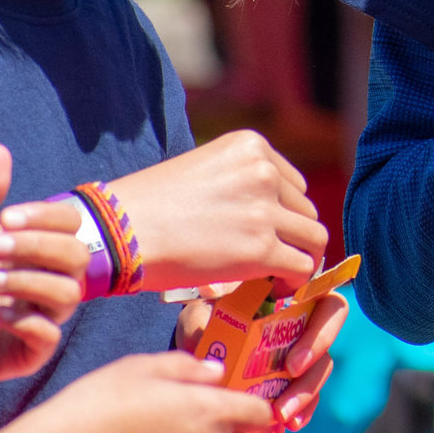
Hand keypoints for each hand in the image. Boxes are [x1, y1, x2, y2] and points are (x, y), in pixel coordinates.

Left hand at [0, 146, 88, 389]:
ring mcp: (34, 317)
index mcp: (29, 247)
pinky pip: (49, 337)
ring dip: (30, 281)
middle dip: (37, 248)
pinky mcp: (21, 354)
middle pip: (78, 257)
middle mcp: (40, 280)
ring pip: (69, 295)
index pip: (71, 225)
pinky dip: (29, 321)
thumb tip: (0, 150)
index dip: (48, 218)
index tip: (5, 217)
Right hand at [106, 130, 327, 292]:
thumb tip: (268, 212)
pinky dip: (295, 281)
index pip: (293, 185)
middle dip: (290, 236)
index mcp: (251, 146)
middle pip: (305, 211)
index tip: (266, 233)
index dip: (283, 214)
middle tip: (269, 258)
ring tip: (273, 274)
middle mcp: (264, 171)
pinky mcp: (261, 248)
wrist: (119, 231)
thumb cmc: (150, 205)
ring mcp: (265, 210)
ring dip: (298, 258)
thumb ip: (241, 181)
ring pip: (313, 238)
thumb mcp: (204, 169)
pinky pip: (302, 267)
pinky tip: (273, 287)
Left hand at [173, 293, 348, 430]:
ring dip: (306, 392)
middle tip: (291, 374)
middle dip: (314, 356)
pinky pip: (311, 395)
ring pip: (320, 369)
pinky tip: (289, 424)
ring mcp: (305, 351)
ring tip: (282, 414)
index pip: (325, 301)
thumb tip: (205, 340)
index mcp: (291, 296)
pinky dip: (303, 410)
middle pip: (329, 336)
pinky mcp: (298, 380)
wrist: (199, 346)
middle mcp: (305, 321)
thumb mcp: (198, 316)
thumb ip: (201, 321)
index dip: (321, 328)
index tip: (292, 359)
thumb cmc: (205, 321)